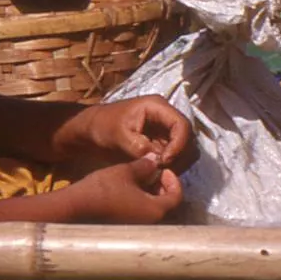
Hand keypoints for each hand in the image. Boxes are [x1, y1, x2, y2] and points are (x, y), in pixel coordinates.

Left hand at [52, 96, 190, 166]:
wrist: (92, 130)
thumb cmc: (103, 126)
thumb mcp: (119, 135)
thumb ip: (139, 146)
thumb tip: (158, 159)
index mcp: (157, 107)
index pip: (182, 124)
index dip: (179, 144)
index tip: (165, 160)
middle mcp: (165, 117)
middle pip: (188, 137)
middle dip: (180, 155)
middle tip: (164, 169)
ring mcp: (165, 129)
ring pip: (185, 147)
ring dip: (177, 161)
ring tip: (160, 171)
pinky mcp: (161, 142)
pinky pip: (175, 154)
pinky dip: (171, 164)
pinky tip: (157, 172)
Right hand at [62, 155, 182, 222]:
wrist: (76, 207)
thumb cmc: (103, 188)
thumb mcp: (126, 171)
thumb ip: (145, 166)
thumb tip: (154, 160)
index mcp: (156, 210)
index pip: (176, 195)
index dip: (172, 180)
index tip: (161, 169)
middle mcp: (150, 222)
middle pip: (166, 204)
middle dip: (161, 186)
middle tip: (151, 172)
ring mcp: (137, 227)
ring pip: (152, 209)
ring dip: (150, 194)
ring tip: (138, 179)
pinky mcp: (126, 228)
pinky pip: (140, 214)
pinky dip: (140, 202)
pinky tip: (127, 190)